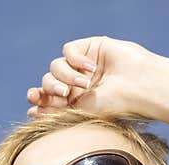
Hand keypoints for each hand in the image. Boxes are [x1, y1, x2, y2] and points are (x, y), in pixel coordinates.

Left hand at [25, 36, 157, 117]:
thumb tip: (30, 110)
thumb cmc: (113, 106)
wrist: (139, 88)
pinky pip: (68, 49)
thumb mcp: (79, 112)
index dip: (37, 96)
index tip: (33, 99)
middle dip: (51, 87)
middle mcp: (76, 82)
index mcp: (72, 100)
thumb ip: (54, 110)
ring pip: (55, 66)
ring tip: (84, 84)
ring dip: (66, 76)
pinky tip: (90, 68)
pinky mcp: (90, 48)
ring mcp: (82, 65)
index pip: (46, 96)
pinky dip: (74, 59)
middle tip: (66, 94)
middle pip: (47, 80)